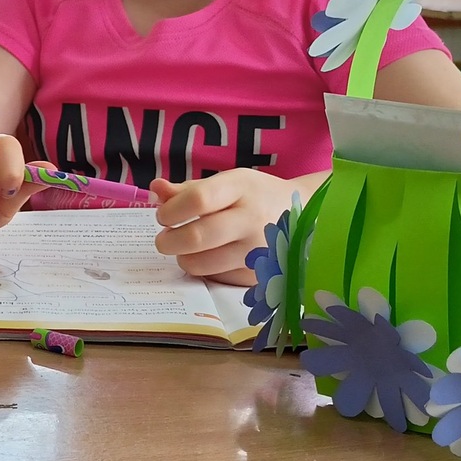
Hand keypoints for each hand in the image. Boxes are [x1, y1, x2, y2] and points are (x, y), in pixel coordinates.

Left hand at [152, 170, 310, 286]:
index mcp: (241, 188)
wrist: (304, 216)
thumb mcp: (228, 182)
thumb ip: (189, 189)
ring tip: (185, 249)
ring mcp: (257, 251)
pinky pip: (216, 278)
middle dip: (169, 241)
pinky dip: (204, 270)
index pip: (198, 200)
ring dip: (183, 258)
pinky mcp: (259, 275)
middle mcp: (252, 220)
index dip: (171, 210)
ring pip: (202, 264)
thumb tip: (155, 189)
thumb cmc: (255, 196)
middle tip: (164, 239)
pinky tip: (210, 258)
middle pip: (197, 237)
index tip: (163, 215)